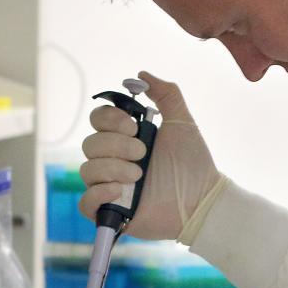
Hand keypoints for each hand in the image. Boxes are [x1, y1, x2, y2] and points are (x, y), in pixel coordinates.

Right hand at [80, 72, 220, 239]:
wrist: (202, 199)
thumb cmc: (194, 163)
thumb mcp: (182, 122)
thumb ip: (166, 94)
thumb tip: (141, 75)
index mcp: (126, 138)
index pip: (98, 120)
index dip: (109, 120)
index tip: (133, 126)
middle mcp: (114, 160)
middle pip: (89, 144)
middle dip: (116, 146)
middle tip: (142, 153)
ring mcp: (110, 186)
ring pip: (87, 170)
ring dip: (112, 168)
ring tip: (139, 175)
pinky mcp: (111, 211)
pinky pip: (85, 202)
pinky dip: (97, 194)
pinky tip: (119, 191)